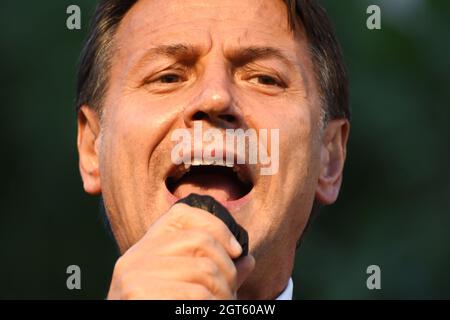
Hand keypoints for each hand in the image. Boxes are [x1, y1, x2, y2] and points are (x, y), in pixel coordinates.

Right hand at [107, 203, 254, 298]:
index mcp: (145, 248)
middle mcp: (136, 255)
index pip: (182, 214)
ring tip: (223, 305)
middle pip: (201, 240)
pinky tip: (206, 313)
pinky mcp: (139, 294)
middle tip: (231, 293)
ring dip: (224, 293)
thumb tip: (249, 260)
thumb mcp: (185, 287)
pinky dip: (211, 306)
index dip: (216, 225)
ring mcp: (135, 273)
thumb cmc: (163, 309)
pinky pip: (195, 295)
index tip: (235, 251)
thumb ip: (214, 272)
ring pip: (204, 269)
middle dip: (227, 268)